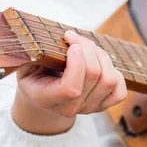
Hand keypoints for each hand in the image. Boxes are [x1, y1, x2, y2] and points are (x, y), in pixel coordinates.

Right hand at [12, 30, 127, 134]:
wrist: (39, 91)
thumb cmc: (33, 71)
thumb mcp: (26, 61)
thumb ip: (36, 52)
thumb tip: (61, 37)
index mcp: (46, 99)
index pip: (72, 89)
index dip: (77, 63)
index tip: (71, 44)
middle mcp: (69, 108)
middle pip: (94, 76)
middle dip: (88, 48)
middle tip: (75, 37)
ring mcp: (87, 108)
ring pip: (110, 79)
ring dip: (101, 55)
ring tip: (87, 47)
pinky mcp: (101, 105)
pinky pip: (119, 91)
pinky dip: (115, 73)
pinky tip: (100, 63)